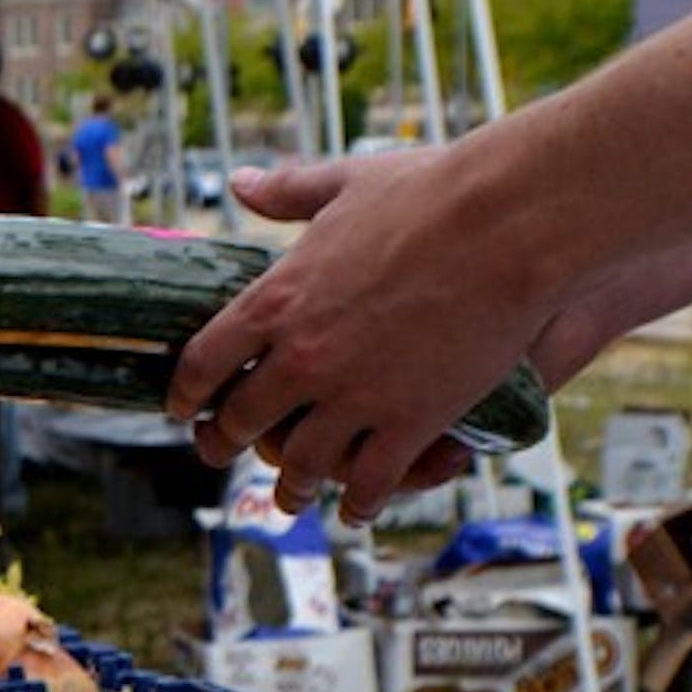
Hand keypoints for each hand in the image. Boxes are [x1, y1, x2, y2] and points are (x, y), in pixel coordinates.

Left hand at [166, 149, 562, 523]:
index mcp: (275, 300)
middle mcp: (301, 358)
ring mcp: (354, 395)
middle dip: (225, 444)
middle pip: (243, 420)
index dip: (187, 394)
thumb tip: (240, 182)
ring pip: (303, 462)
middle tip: (219, 455)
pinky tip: (355, 509)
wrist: (509, 223)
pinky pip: (371, 480)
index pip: (205, 363)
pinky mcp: (410, 421)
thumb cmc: (431, 192)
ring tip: (286, 496)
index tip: (183, 409)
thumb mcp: (344, 184)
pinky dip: (358, 502)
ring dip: (290, 485)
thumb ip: (288, 192)